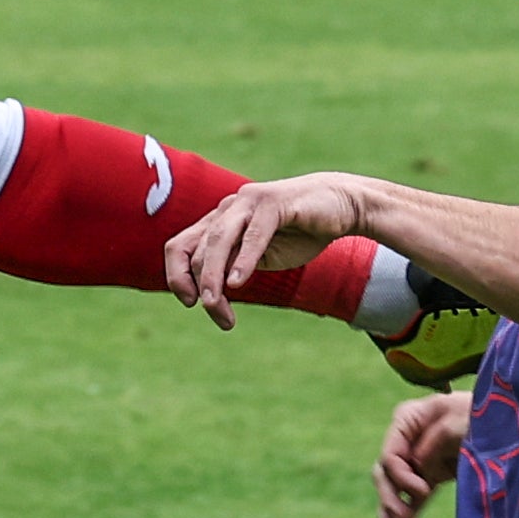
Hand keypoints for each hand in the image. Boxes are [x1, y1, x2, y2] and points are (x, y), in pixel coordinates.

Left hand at [163, 171, 369, 327]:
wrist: (341, 205)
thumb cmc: (299, 233)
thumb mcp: (260, 257)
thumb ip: (233, 268)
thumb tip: (208, 296)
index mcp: (219, 220)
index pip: (180, 247)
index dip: (177, 276)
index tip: (190, 304)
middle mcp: (227, 208)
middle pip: (198, 250)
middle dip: (202, 287)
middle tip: (217, 315)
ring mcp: (249, 202)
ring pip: (218, 240)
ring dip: (212, 276)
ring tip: (212, 303)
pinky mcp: (273, 202)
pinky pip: (252, 234)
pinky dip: (243, 260)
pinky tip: (238, 282)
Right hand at [375, 392, 469, 517]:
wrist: (503, 420)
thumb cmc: (480, 411)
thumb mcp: (460, 418)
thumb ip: (436, 438)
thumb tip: (418, 464)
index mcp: (408, 419)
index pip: (390, 453)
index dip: (400, 476)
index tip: (422, 491)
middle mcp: (407, 439)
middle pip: (385, 471)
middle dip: (389, 496)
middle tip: (402, 516)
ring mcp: (417, 458)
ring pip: (394, 486)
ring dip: (391, 508)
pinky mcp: (431, 475)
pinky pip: (412, 496)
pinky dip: (406, 511)